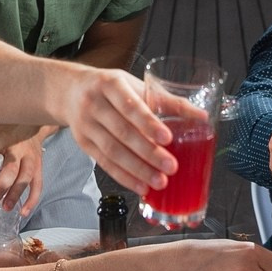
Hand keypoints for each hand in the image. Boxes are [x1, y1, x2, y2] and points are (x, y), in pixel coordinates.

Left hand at [0, 124, 48, 213]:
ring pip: (25, 178)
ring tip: (5, 208)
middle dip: (0, 187)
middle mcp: (18, 149)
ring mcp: (31, 157)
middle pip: (11, 170)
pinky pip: (38, 184)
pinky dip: (32, 199)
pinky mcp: (39, 165)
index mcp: (2, 138)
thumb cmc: (6, 132)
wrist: (33, 122)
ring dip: (16, 195)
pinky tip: (24, 211)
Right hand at [55, 69, 175, 190]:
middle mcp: (95, 104)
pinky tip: (140, 186)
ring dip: (138, 170)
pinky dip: (124, 177)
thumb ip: (167, 100)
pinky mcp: (83, 143)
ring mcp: (86, 125)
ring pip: (113, 151)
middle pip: (123, 132)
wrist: (69, 90)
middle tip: (171, 167)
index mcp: (110, 84)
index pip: (131, 106)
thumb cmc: (110, 87)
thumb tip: (201, 116)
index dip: (148, 123)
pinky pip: (104, 163)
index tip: (167, 138)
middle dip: (148, 153)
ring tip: (159, 181)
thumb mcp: (135, 85)